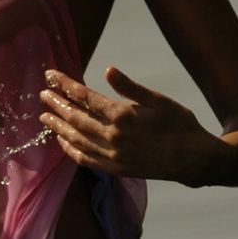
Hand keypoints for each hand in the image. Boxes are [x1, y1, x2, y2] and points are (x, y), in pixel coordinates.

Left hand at [39, 66, 217, 185]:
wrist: (195, 160)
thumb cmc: (180, 125)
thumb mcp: (159, 100)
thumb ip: (130, 87)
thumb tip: (108, 69)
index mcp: (123, 115)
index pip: (85, 97)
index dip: (65, 85)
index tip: (50, 75)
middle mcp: (113, 136)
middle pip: (75, 118)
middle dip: (56, 105)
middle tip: (42, 95)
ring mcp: (112, 155)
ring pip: (76, 139)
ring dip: (58, 127)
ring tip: (44, 118)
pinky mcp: (115, 169)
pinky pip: (85, 159)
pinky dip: (70, 150)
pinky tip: (62, 141)